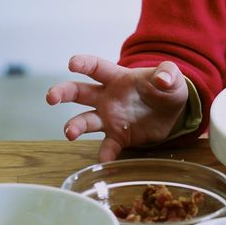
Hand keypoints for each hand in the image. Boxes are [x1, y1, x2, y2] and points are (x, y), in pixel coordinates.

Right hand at [45, 54, 188, 161]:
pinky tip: (104, 161)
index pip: (96, 67)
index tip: (72, 63)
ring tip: (69, 133)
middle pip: (79, 92)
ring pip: (86, 120)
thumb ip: (168, 74)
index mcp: (118, 78)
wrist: (174, 113)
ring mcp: (110, 118)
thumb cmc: (167, 89)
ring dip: (75, 126)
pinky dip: (105, 154)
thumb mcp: (172, 78)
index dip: (83, 63)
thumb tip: (162, 79)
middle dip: (63, 93)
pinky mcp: (118, 137)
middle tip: (51, 98)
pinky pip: (107, 146)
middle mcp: (107, 97)